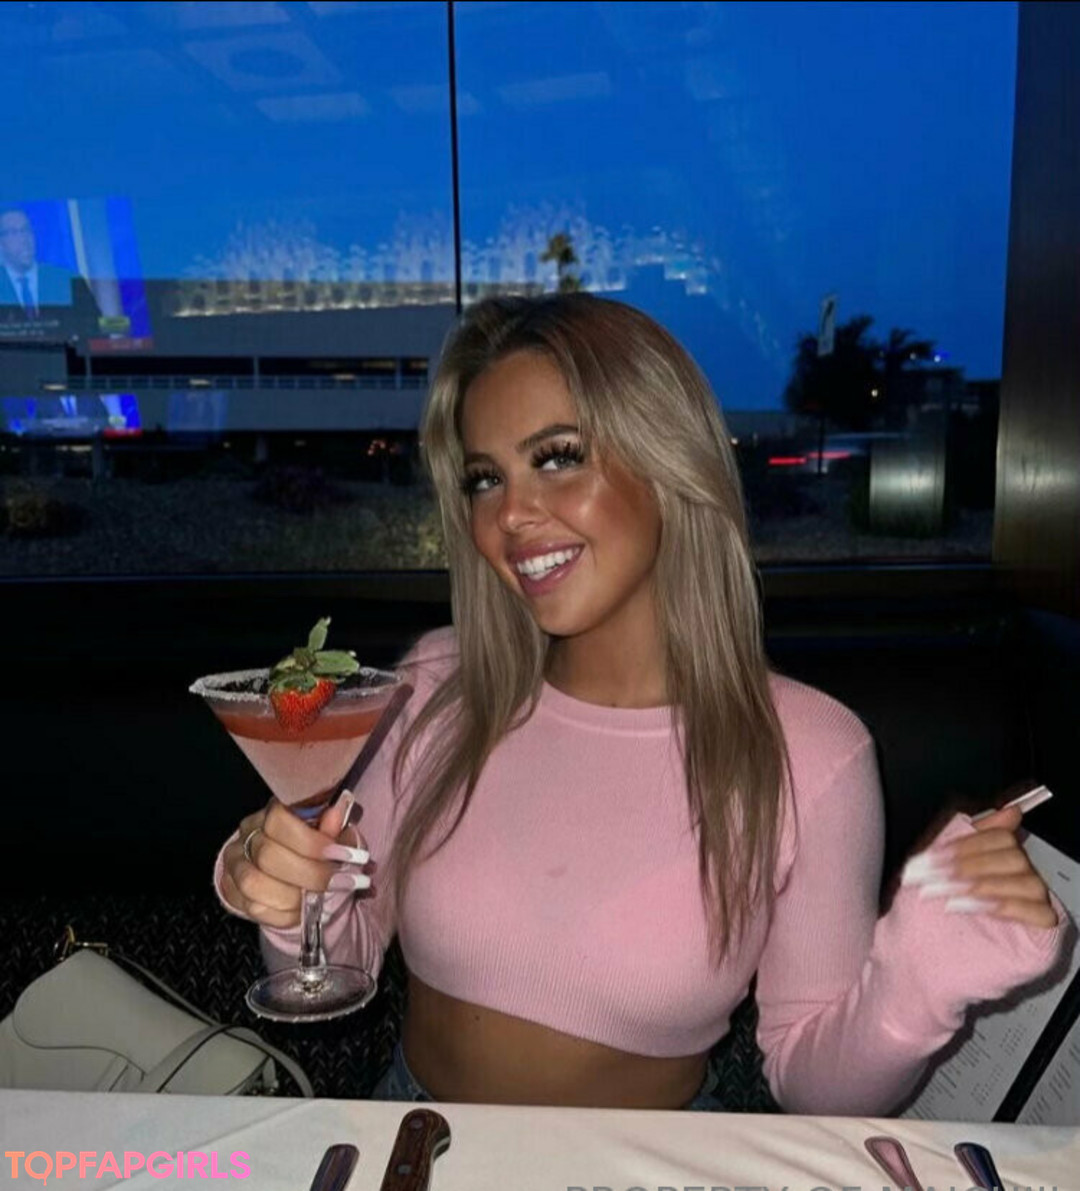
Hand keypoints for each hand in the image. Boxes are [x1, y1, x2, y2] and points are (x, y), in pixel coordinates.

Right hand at [219, 792, 370, 928]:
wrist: (290, 870)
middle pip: (267, 855)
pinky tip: (304, 911)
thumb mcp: (330, 834)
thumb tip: (337, 813)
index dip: (311, 841)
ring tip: (323, 900)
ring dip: (294, 897)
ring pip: (254, 884)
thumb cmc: (315, 847)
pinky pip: (253, 908)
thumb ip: (333, 828)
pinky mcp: (231, 891)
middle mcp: (247, 834)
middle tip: (343, 883)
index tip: (342, 855)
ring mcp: (235, 863)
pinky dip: (284, 914)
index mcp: (271, 812)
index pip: (278, 820)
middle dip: (310, 874)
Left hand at [903, 805, 1057, 928]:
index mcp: (997, 860)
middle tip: (935, 879)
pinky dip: (1003, 905)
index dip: (966, 844)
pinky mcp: (1042, 934)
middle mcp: (1020, 879)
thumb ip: (965, 836)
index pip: (999, 836)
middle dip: (968, 865)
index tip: (932, 858)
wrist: (919, 957)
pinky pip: (1039, 912)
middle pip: (1013, 855)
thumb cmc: (928, 914)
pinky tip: (970, 907)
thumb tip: (1010, 811)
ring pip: (1027, 880)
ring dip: (981, 884)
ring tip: (948, 895)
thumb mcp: (938, 869)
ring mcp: (1033, 906)